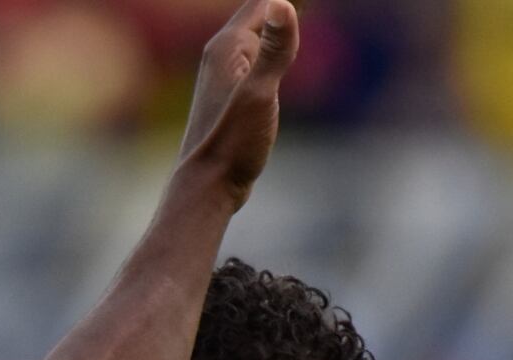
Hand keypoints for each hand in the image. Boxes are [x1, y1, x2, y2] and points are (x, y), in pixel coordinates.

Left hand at [177, 0, 297, 208]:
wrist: (207, 187)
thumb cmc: (231, 144)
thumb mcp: (259, 94)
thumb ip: (274, 50)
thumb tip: (282, 3)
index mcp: (227, 46)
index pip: (263, 0)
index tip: (304, 1)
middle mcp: (222, 55)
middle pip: (260, 12)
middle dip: (282, 6)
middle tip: (305, 4)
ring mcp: (226, 75)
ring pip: (259, 35)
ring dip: (279, 23)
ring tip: (297, 13)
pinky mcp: (233, 95)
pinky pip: (257, 57)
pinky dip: (274, 47)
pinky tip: (282, 49)